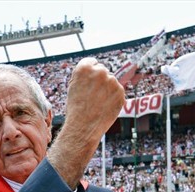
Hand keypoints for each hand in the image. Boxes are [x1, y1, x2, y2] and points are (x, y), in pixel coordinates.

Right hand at [49, 57, 124, 186]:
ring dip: (107, 89)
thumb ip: (84, 75)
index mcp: (85, 67)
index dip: (91, 72)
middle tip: (94, 95)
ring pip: (111, 81)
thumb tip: (95, 67)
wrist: (84, 126)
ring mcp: (112, 81)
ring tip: (98, 103)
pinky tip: (105, 106)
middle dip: (100, 80)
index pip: (92, 62)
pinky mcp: (121, 91)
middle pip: (103, 70)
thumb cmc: (76, 107)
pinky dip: (114, 97)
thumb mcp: (73, 86)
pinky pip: (118, 91)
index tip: (90, 81)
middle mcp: (100, 71)